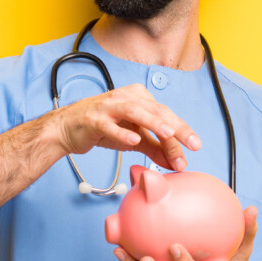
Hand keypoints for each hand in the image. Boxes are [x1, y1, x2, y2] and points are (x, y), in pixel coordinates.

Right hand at [53, 83, 200, 170]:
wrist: (67, 129)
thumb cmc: (101, 128)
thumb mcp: (133, 138)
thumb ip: (155, 148)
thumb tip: (177, 162)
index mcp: (139, 98)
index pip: (165, 115)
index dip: (181, 131)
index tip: (194, 148)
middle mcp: (126, 98)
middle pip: (155, 111)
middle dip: (175, 128)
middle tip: (191, 143)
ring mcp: (108, 106)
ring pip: (135, 112)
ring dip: (152, 122)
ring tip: (168, 133)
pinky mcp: (92, 118)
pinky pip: (109, 125)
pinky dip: (121, 132)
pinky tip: (133, 140)